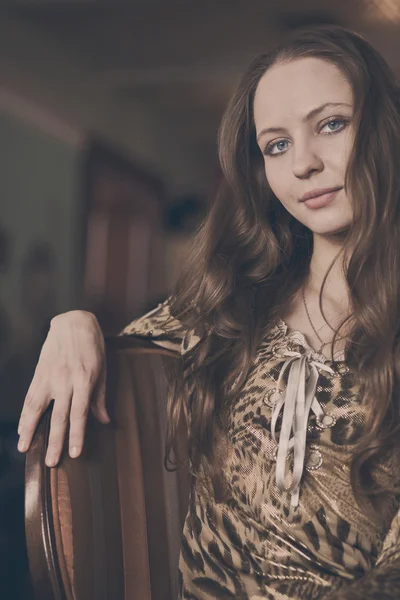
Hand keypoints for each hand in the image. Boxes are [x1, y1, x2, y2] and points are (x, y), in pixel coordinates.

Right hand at [17, 310, 109, 466]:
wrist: (74, 322)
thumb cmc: (93, 347)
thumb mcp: (103, 370)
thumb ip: (100, 397)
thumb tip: (104, 421)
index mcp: (84, 380)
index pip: (80, 414)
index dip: (77, 435)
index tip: (74, 453)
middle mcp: (65, 381)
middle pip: (59, 416)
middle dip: (55, 441)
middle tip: (51, 462)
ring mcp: (50, 377)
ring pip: (38, 408)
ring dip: (31, 430)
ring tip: (24, 449)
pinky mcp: (39, 373)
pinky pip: (30, 397)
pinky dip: (25, 414)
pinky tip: (22, 428)